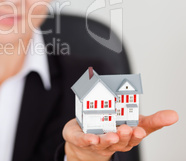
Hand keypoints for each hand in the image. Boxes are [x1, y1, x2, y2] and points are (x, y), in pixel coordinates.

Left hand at [63, 110, 177, 160]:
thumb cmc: (113, 129)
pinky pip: (85, 141)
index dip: (138, 134)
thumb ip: (152, 119)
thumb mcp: (134, 122)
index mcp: (128, 137)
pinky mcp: (83, 140)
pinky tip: (91, 138)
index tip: (140, 130)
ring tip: (113, 135)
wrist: (86, 141)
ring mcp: (98, 142)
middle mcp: (115, 142)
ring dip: (109, 139)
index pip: (136, 137)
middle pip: (121, 141)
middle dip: (124, 136)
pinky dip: (88, 140)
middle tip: (127, 129)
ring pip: (105, 142)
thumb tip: (174, 115)